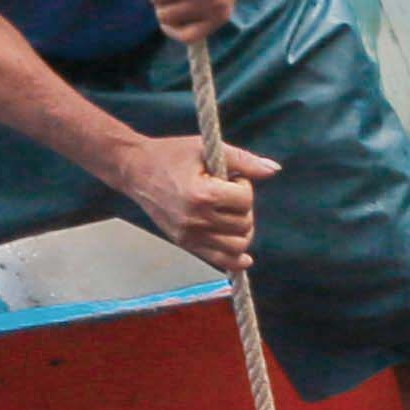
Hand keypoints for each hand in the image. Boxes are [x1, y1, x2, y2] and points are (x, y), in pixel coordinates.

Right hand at [100, 130, 271, 273]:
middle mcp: (195, 219)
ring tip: (229, 213)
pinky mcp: (185, 243)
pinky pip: (219, 260)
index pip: (245, 201)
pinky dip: (235, 259)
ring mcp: (189, 235)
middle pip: (244, 224)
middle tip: (228, 193)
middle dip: (244, 207)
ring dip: (242, 229)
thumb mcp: (206, 149)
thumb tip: (274, 170)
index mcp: (201, 194)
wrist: (135, 170)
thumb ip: (244, 160)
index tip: (231, 178)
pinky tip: (243, 255)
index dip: (244, 187)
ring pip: (237, 246)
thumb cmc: (171, 154)